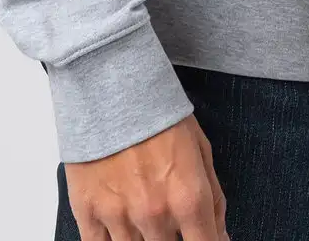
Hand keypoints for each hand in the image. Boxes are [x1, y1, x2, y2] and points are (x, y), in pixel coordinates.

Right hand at [64, 113, 228, 239]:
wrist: (110, 84)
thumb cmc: (157, 111)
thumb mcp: (199, 147)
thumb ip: (214, 197)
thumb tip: (221, 235)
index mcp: (188, 197)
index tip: (203, 239)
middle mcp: (155, 213)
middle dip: (174, 238)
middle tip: (169, 219)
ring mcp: (119, 217)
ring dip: (144, 239)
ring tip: (144, 215)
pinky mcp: (87, 213)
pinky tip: (121, 228)